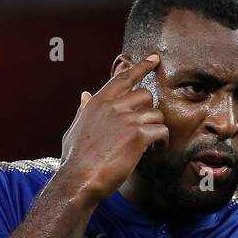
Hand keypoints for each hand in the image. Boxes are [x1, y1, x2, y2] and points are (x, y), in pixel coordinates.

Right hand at [59, 55, 167, 200]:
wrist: (79, 179)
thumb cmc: (75, 158)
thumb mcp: (75, 128)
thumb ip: (83, 110)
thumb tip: (84, 95)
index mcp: (98, 102)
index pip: (123, 78)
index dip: (141, 67)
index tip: (154, 58)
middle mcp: (113, 106)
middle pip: (146, 95)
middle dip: (149, 111)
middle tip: (145, 128)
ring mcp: (127, 120)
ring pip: (156, 114)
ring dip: (156, 129)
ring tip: (151, 144)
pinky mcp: (138, 136)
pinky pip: (161, 131)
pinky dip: (162, 142)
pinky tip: (154, 151)